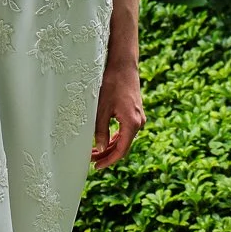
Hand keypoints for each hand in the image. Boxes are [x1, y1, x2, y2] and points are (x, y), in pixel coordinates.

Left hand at [91, 56, 144, 170]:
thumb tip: (99, 149)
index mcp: (132, 123)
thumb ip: (100, 130)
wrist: (123, 65)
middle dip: (107, 154)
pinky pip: (125, 130)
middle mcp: (139, 122)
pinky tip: (103, 139)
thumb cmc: (112, 84)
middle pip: (123, 146)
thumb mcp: (101, 109)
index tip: (96, 166)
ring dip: (110, 146)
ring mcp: (139, 117)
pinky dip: (115, 137)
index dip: (108, 160)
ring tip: (94, 151)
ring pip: (124, 139)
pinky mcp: (135, 112)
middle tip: (91, 160)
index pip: (121, 150)